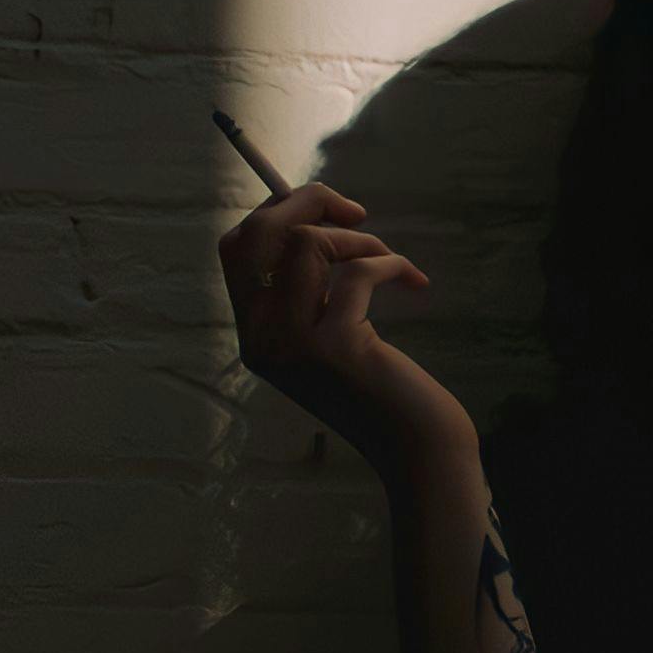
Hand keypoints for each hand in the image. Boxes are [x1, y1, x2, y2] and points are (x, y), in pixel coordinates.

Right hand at [218, 181, 465, 470]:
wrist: (417, 450)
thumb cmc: (383, 389)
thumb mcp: (331, 338)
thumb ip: (309, 294)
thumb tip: (317, 217)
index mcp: (255, 335)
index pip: (236, 248)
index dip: (277, 212)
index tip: (324, 212)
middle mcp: (262, 339)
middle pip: (259, 233)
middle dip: (309, 201)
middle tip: (355, 212)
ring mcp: (293, 344)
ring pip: (305, 243)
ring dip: (358, 238)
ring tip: (389, 260)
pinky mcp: (335, 347)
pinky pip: (358, 272)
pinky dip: (391, 263)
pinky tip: (414, 283)